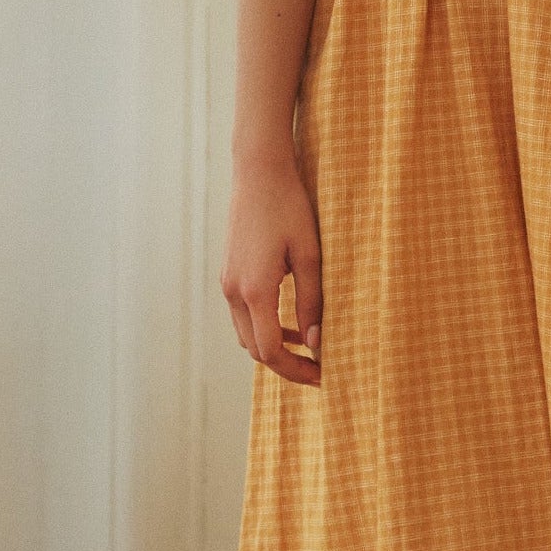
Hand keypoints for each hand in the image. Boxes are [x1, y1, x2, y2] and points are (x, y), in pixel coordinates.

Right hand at [222, 151, 323, 385]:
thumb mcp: (310, 255)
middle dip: (285, 365)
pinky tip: (292, 324)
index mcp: (254, 291)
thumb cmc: (289, 209)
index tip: (323, 376)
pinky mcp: (229, 274)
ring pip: (247, 334)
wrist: (259, 174)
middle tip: (319, 369)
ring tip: (308, 350)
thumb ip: (312, 301)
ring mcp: (227, 283)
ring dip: (274, 347)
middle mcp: (233, 292)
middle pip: (255, 349)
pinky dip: (265, 328)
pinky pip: (244, 315)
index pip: (270, 351)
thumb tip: (316, 342)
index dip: (296, 370)